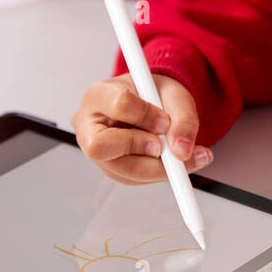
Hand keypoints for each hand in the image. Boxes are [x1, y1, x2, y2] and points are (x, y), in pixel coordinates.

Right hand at [71, 72, 211, 185]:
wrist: (152, 102)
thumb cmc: (155, 93)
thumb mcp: (175, 95)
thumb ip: (183, 119)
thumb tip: (181, 150)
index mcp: (99, 94)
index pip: (118, 105)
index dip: (146, 116)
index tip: (165, 121)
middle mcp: (88, 125)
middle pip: (102, 147)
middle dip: (142, 150)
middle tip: (171, 149)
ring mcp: (96, 150)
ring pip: (122, 170)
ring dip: (158, 167)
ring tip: (183, 156)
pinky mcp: (111, 168)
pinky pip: (134, 179)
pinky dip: (158, 173)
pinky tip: (173, 161)